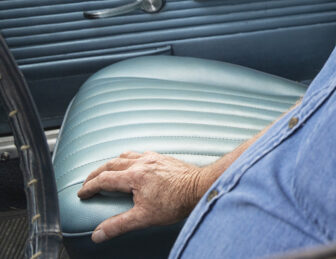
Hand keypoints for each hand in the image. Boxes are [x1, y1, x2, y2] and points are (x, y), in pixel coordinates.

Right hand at [78, 151, 211, 242]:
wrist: (201, 187)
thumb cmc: (176, 201)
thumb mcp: (144, 217)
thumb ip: (118, 225)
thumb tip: (98, 235)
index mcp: (134, 176)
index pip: (104, 179)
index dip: (90, 186)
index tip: (82, 193)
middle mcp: (142, 163)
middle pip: (112, 164)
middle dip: (97, 173)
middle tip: (88, 181)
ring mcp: (154, 158)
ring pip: (127, 156)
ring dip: (113, 163)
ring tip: (107, 170)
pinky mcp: (164, 158)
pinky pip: (141, 154)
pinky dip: (131, 158)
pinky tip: (135, 164)